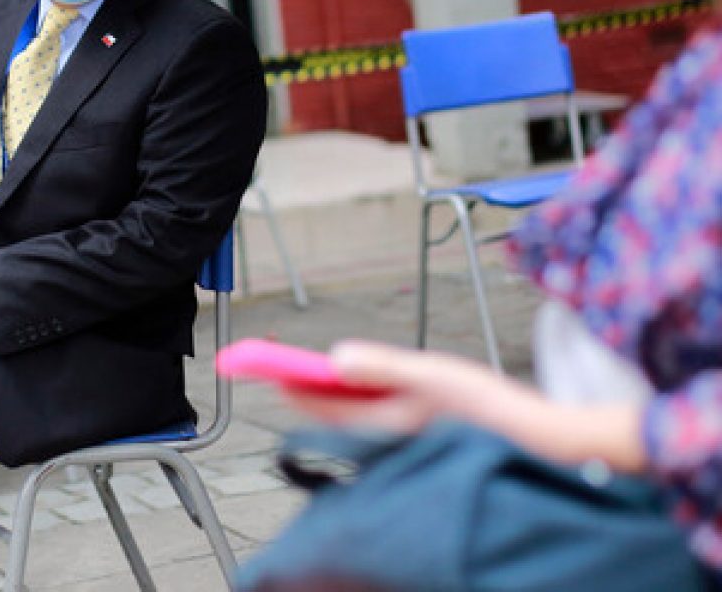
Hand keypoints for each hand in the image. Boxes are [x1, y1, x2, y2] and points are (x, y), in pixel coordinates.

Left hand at [285, 340, 647, 471]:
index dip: (289, 383)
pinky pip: (379, 419)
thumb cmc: (490, 410)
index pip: (322, 405)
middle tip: (282, 364)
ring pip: (354, 416)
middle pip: (334, 411)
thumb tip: (334, 358)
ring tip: (316, 370)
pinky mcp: (423, 434)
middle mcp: (389, 435)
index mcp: (385, 422)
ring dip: (333, 394)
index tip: (261, 367)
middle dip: (306, 387)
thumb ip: (383, 367)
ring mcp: (406, 437)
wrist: (542, 445)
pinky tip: (372, 387)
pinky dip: (364, 401)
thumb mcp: (433, 376)